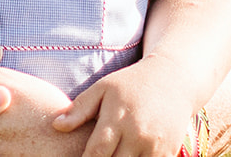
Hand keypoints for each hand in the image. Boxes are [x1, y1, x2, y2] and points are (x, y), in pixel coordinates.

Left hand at [56, 71, 194, 156]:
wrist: (173, 81)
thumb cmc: (131, 83)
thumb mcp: (103, 88)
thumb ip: (80, 108)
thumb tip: (56, 125)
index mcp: (118, 118)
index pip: (96, 152)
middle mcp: (138, 134)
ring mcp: (155, 146)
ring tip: (111, 155)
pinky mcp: (169, 152)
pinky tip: (127, 156)